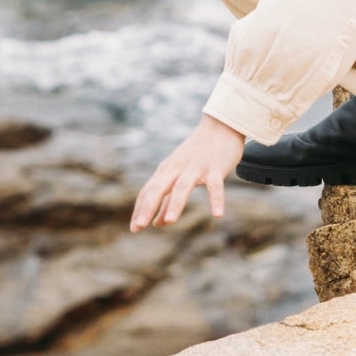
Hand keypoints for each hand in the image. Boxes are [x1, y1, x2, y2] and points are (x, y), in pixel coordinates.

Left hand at [130, 115, 245, 230]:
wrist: (220, 126)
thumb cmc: (197, 154)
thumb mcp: (179, 175)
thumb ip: (167, 200)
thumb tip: (156, 224)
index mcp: (167, 170)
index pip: (149, 191)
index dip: (141, 209)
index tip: (134, 229)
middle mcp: (178, 168)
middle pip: (160, 188)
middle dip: (148, 206)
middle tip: (140, 226)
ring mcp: (196, 167)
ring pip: (183, 186)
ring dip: (175, 203)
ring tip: (169, 221)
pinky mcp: (215, 168)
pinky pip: (215, 186)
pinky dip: (216, 200)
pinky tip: (217, 215)